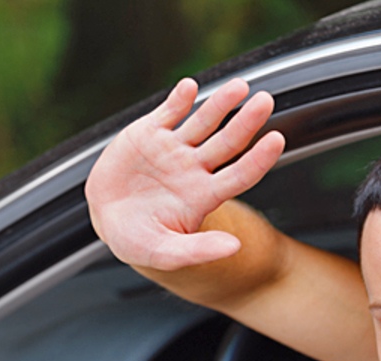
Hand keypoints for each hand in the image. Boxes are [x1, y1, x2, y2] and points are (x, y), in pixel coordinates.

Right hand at [86, 77, 285, 270]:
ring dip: (221, 103)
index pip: (240, 175)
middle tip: (265, 101)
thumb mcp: (165, 253)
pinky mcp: (149, 132)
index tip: (277, 140)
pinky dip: (179, 99)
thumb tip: (234, 248)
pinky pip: (169, 111)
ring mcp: (173, 148)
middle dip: (247, 122)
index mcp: (203, 196)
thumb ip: (199, 251)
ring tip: (239, 87)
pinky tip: (190, 88)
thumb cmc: (136, 240)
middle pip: (228, 142)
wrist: (103, 219)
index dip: (259, 158)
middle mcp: (194, 168)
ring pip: (203, 121)